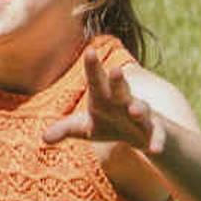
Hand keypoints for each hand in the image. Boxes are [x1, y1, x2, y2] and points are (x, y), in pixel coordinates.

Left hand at [38, 39, 164, 154]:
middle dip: (119, 81)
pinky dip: (157, 141)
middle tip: (116, 70)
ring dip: (139, 109)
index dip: (93, 67)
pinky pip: (156, 135)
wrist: (140, 134)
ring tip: (134, 110)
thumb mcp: (86, 127)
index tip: (89, 51)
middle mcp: (124, 101)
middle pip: (120, 89)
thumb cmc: (109, 123)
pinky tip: (155, 149)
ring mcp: (141, 115)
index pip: (97, 80)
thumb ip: (65, 129)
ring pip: (141, 109)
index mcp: (104, 97)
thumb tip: (43, 138)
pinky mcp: (154, 130)